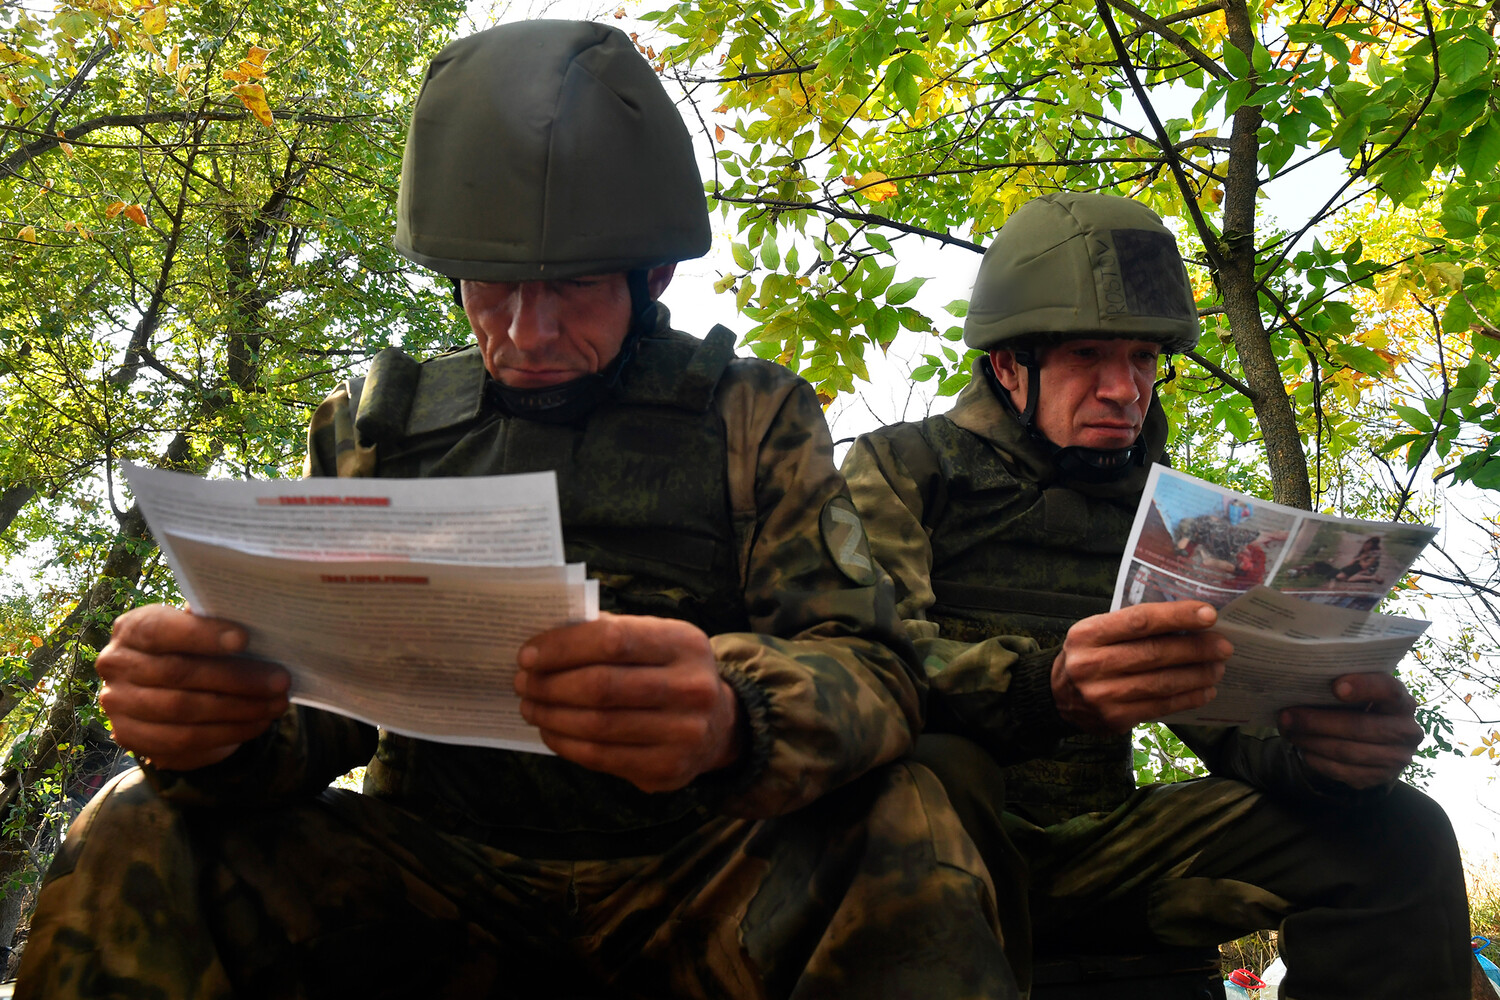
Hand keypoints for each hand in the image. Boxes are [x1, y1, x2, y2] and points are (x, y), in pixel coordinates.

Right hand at [96, 604, 289, 770]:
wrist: (163, 690)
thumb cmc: (190, 649)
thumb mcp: (196, 630)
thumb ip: (212, 624)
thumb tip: (253, 617)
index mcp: (131, 628)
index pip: (160, 630)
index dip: (202, 635)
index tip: (245, 639)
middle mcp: (115, 664)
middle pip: (179, 673)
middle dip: (236, 678)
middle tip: (280, 680)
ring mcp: (118, 704)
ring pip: (184, 710)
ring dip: (238, 709)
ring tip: (276, 704)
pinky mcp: (131, 737)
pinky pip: (183, 740)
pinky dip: (227, 733)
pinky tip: (257, 723)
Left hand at [515, 614, 741, 792]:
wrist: (718, 725)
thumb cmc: (669, 672)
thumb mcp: (655, 639)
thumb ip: (609, 633)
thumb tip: (545, 638)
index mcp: (684, 644)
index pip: (612, 640)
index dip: (562, 648)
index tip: (528, 655)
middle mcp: (691, 688)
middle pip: (601, 686)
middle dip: (549, 684)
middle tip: (522, 682)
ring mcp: (683, 733)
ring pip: (597, 725)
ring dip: (551, 715)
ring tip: (530, 706)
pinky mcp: (667, 769)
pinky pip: (601, 758)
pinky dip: (565, 744)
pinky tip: (550, 731)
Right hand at [1051, 601, 1230, 733]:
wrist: (1057, 697)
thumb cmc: (1088, 656)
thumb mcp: (1097, 633)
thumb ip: (1132, 628)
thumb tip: (1188, 623)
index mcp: (1087, 634)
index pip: (1138, 621)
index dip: (1176, 617)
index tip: (1209, 615)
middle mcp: (1091, 664)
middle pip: (1154, 653)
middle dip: (1195, 648)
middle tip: (1223, 646)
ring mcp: (1102, 694)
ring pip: (1161, 682)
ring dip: (1197, 675)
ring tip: (1218, 667)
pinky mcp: (1115, 718)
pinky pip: (1160, 706)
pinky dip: (1187, 698)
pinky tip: (1204, 690)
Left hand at [1279, 672, 1421, 788]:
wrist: (1378, 741)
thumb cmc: (1361, 707)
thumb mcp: (1360, 691)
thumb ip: (1343, 685)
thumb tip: (1301, 682)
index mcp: (1402, 700)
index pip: (1389, 690)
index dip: (1364, 687)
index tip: (1335, 686)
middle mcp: (1407, 730)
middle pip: (1361, 727)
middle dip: (1317, 722)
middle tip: (1286, 715)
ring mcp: (1397, 758)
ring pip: (1348, 751)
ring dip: (1312, 741)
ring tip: (1288, 731)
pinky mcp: (1381, 778)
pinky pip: (1343, 771)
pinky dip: (1318, 759)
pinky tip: (1302, 748)